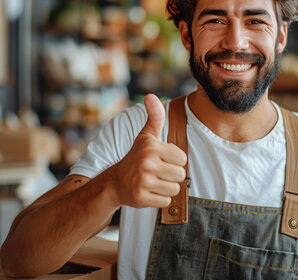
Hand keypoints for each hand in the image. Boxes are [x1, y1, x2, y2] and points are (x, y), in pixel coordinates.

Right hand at [107, 94, 186, 208]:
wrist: (115, 182)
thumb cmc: (136, 157)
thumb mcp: (146, 136)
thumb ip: (154, 117)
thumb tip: (151, 95)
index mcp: (151, 147)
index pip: (182, 158)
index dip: (174, 161)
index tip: (161, 160)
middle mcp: (147, 163)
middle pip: (180, 175)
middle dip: (172, 176)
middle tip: (158, 173)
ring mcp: (143, 181)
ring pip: (175, 189)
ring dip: (167, 188)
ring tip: (154, 182)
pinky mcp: (141, 197)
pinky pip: (165, 201)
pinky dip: (160, 199)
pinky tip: (149, 192)